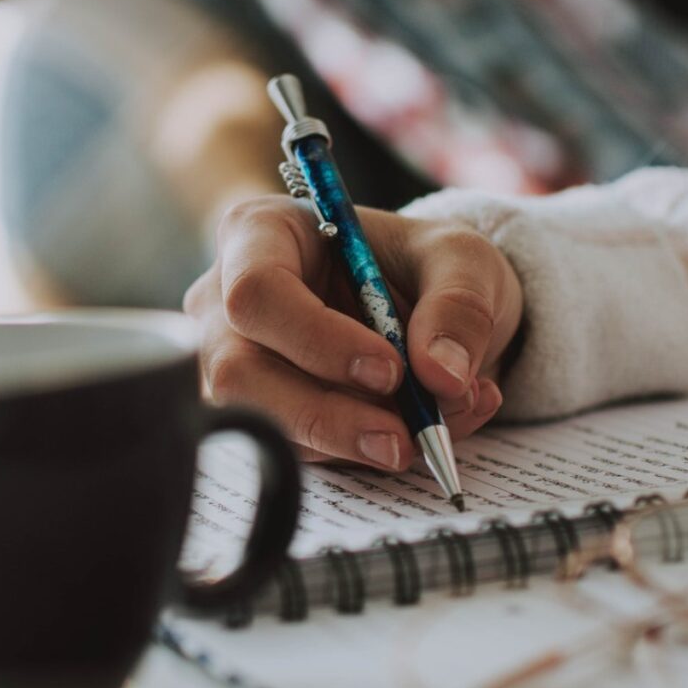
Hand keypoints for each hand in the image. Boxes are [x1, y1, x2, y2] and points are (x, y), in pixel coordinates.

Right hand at [184, 196, 523, 468]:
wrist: (424, 308)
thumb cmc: (422, 265)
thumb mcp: (461, 259)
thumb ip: (459, 306)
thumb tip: (442, 377)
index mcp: (262, 234)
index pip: (257, 290)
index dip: (318, 339)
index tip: (390, 370)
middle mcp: (227, 300)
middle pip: (240, 372)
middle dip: (326, 415)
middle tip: (402, 439)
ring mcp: (233, 362)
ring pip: (264, 422)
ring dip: (351, 441)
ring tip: (430, 430)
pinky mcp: (260, 412)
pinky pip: (295, 449)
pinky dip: (362, 453)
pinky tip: (418, 432)